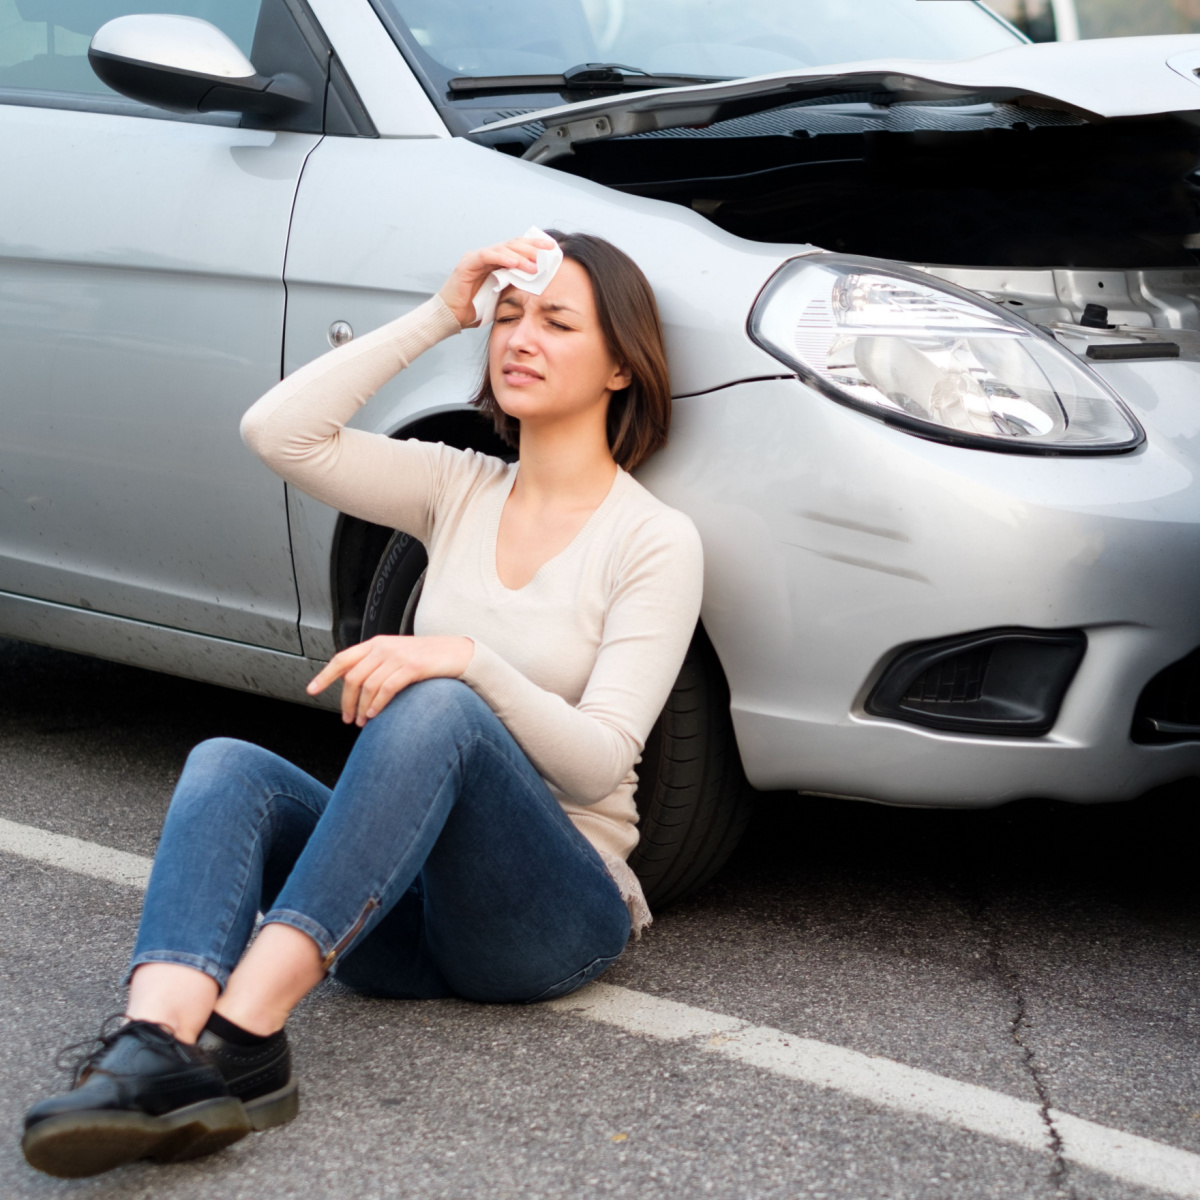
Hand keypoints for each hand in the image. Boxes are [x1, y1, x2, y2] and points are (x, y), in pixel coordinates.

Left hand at [306, 635, 473, 725]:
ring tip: (363, 722)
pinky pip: (386, 688)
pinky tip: (375, 715)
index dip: (325, 675)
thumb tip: (356, 687)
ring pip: (368, 686)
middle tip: (348, 719)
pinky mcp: (412, 667)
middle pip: (353, 677)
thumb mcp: (398, 656)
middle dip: (346, 702)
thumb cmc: (428, 658)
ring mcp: (398, 656)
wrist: (458, 653)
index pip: (343, 659)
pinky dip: (377, 705)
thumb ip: (377, 665)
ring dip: (362, 708)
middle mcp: (383, 647)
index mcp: (376, 643)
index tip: (312, 690)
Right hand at [438, 235, 556, 326]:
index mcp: (495, 262)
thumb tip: (536, 284)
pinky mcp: (467, 264)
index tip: (553, 250)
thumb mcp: (501, 297)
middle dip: (533, 247)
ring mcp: (476, 258)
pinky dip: (502, 258)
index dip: (535, 247)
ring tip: (535, 264)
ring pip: (503, 248)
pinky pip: (487, 256)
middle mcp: (486, 256)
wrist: (451, 318)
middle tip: (550, 250)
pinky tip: (516, 263)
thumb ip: (514, 286)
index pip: (518, 249)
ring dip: (521, 255)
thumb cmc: (474, 310)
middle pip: (513, 244)